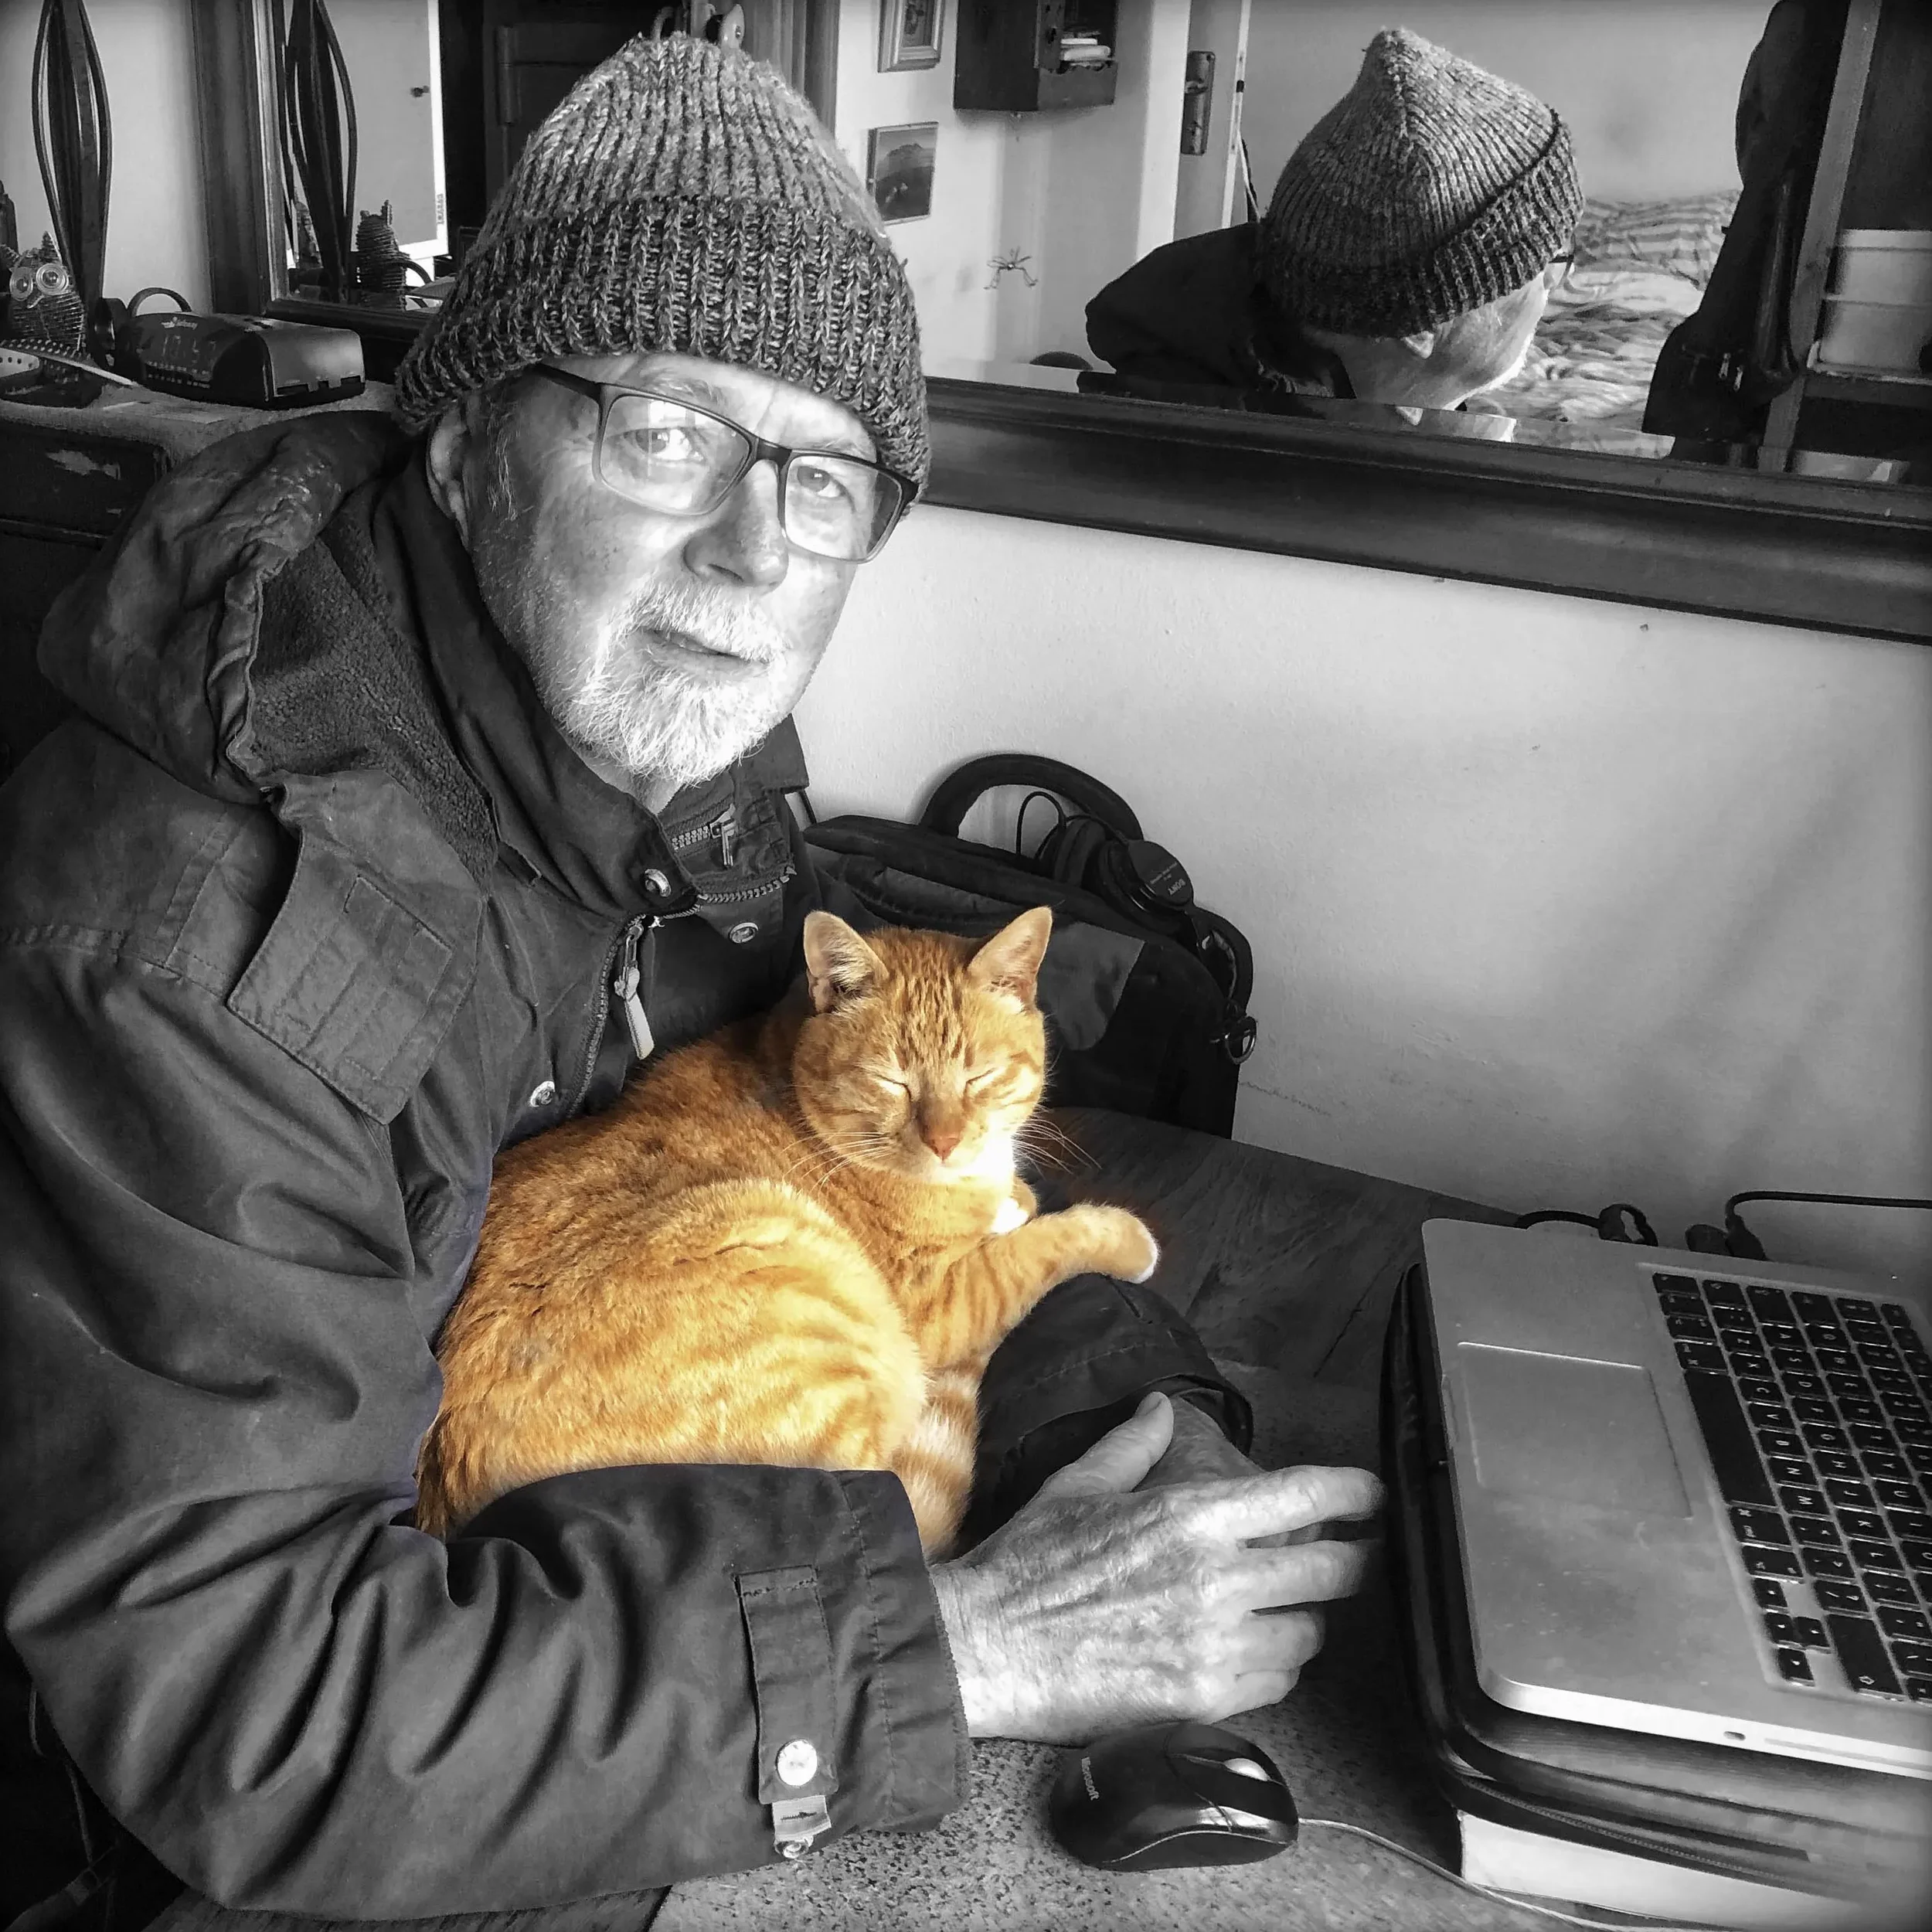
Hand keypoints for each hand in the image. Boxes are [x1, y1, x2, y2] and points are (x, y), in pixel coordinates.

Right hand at [928, 1393, 1382, 1742]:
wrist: (989, 1648)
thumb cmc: (1029, 1566)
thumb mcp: (1080, 1486)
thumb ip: (1133, 1445)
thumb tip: (1160, 1409)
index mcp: (1192, 1515)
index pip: (1305, 1497)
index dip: (1353, 1493)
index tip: (1371, 1495)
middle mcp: (1217, 1578)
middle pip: (1332, 1572)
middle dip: (1352, 1561)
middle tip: (1353, 1557)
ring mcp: (1216, 1645)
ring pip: (1309, 1633)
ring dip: (1306, 1618)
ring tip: (1289, 1609)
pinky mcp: (1205, 1701)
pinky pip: (1276, 1683)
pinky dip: (1276, 1666)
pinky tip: (1252, 1652)